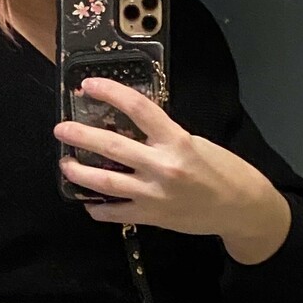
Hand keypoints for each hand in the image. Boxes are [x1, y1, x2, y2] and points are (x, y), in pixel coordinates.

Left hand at [53, 76, 291, 261]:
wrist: (240, 209)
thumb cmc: (223, 171)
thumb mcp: (197, 143)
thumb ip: (165, 137)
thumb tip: (133, 127)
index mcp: (176, 141)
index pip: (138, 108)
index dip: (111, 93)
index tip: (90, 85)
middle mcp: (162, 166)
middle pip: (111, 145)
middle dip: (81, 136)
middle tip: (62, 129)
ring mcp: (153, 194)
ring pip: (105, 181)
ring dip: (79, 172)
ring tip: (65, 164)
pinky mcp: (151, 217)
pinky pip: (114, 213)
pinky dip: (97, 207)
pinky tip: (88, 200)